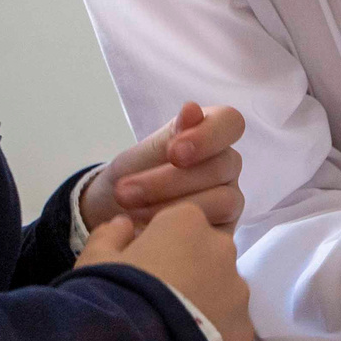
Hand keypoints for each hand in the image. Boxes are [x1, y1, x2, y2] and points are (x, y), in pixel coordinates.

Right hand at [77, 202, 255, 340]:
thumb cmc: (109, 295)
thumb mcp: (94, 260)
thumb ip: (110, 235)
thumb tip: (123, 224)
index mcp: (187, 222)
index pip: (178, 224)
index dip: (157, 246)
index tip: (139, 268)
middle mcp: (222, 248)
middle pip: (205, 255)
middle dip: (185, 271)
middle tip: (154, 300)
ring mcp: (238, 291)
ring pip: (222, 292)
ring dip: (202, 304)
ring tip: (168, 330)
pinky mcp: (245, 331)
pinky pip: (228, 329)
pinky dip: (211, 338)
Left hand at [82, 103, 244, 230]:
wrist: (110, 216)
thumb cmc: (132, 176)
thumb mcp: (142, 154)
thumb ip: (170, 135)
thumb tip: (193, 109)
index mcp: (211, 136)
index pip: (230, 123)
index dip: (208, 136)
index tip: (174, 153)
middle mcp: (225, 166)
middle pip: (223, 165)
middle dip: (171, 180)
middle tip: (126, 192)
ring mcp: (228, 198)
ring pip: (224, 198)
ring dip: (173, 206)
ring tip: (130, 212)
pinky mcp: (223, 231)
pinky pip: (218, 231)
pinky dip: (181, 231)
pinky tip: (148, 230)